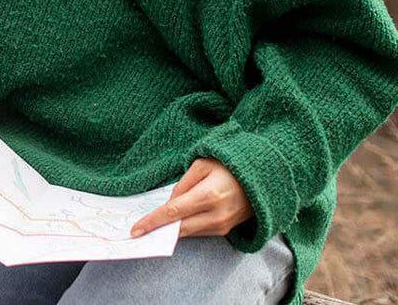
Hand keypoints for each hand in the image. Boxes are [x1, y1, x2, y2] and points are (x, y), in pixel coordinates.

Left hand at [129, 158, 253, 238]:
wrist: (262, 179)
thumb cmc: (229, 166)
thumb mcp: (202, 164)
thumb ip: (183, 183)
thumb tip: (170, 202)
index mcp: (208, 195)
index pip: (172, 212)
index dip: (152, 221)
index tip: (135, 230)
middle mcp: (215, 214)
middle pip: (179, 228)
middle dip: (158, 230)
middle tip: (138, 232)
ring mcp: (222, 225)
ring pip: (189, 233)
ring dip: (171, 230)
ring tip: (153, 227)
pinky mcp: (225, 230)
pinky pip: (199, 232)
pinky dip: (186, 229)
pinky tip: (175, 224)